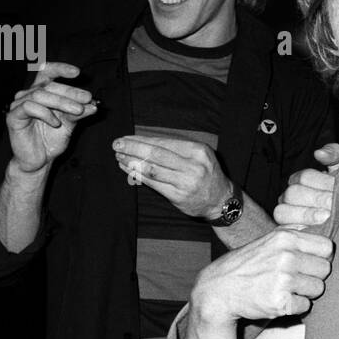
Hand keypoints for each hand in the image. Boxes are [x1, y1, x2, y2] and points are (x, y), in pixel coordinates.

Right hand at [5, 63, 96, 173]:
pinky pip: (29, 107)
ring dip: (62, 101)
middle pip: (49, 84)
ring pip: (40, 94)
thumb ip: (79, 112)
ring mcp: (19, 105)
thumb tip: (94, 104)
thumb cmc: (52, 139)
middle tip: (87, 98)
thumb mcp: (70, 123)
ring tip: (78, 111)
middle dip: (70, 91)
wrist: (41, 160)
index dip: (60, 69)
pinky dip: (46, 113)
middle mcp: (28, 95)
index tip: (77, 72)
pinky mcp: (13, 116)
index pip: (47, 72)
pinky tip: (56, 123)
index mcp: (41, 92)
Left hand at [112, 134, 232, 218]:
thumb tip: (145, 141)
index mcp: (198, 151)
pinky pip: (153, 183)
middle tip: (116, 144)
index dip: (142, 140)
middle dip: (133, 148)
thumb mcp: (199, 155)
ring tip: (119, 156)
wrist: (221, 201)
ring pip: (152, 169)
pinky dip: (138, 175)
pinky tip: (128, 169)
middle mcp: (193, 166)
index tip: (127, 138)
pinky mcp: (178, 196)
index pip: (164, 142)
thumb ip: (177, 149)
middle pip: (156, 154)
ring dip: (132, 162)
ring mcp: (186, 182)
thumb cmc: (206, 174)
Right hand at [190, 228, 333, 322]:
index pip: (327, 247)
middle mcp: (286, 257)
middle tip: (295, 279)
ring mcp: (283, 280)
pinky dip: (296, 307)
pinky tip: (280, 300)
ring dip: (306, 292)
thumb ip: (295, 232)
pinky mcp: (280, 303)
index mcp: (286, 238)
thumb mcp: (269, 240)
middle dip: (314, 276)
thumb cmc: (248, 265)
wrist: (219, 289)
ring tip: (286, 289)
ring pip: (318, 289)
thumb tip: (325, 221)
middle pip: (325, 269)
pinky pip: (306, 306)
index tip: (308, 263)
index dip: (320, 257)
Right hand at [273, 144, 338, 227]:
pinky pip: (284, 230)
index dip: (322, 182)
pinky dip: (299, 230)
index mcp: (300, 179)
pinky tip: (316, 231)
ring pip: (282, 212)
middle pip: (293, 193)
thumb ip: (334, 155)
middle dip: (316, 199)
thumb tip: (319, 153)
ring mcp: (285, 214)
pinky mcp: (286, 232)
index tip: (338, 188)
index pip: (305, 177)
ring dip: (306, 215)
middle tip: (334, 205)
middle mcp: (289, 196)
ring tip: (326, 218)